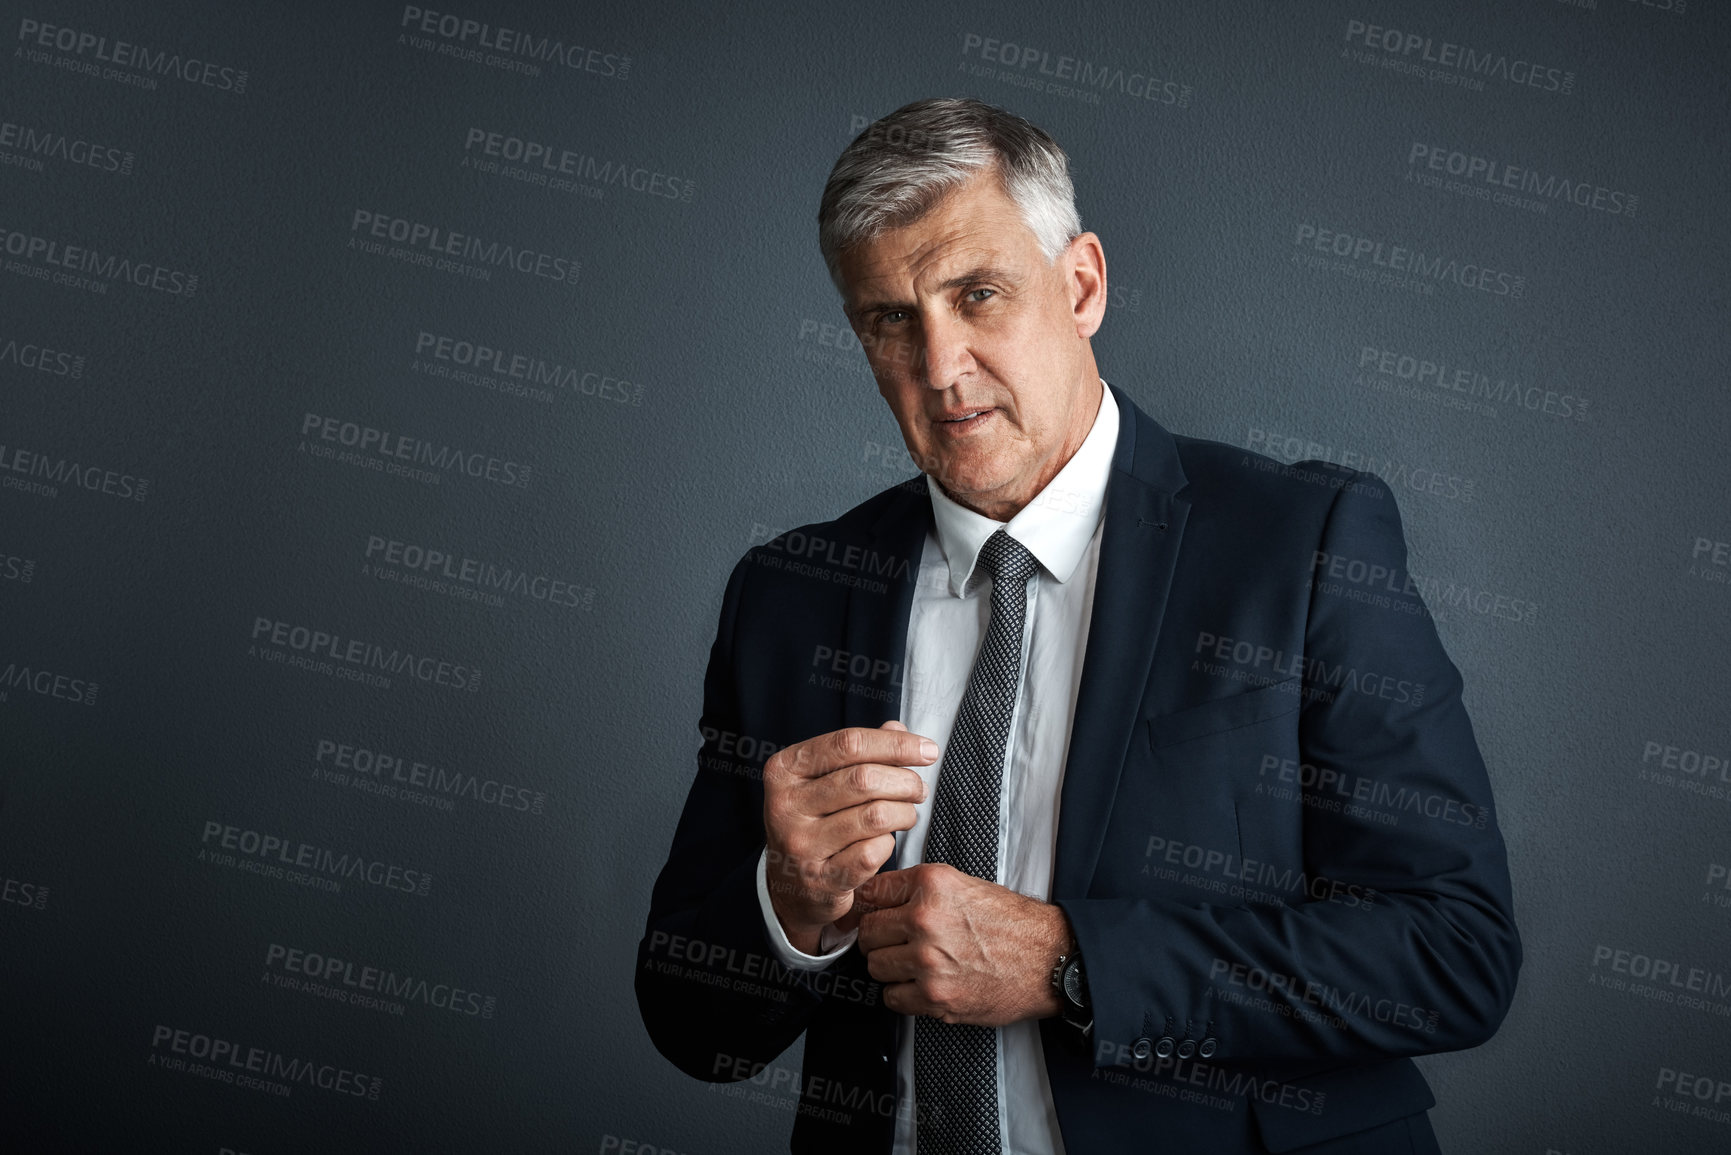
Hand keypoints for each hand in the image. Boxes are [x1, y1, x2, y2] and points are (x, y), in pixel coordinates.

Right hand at [762, 720, 935, 953]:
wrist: (790, 886)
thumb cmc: (815, 822)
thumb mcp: (824, 780)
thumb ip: (859, 752)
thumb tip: (897, 728)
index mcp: (784, 769)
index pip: (848, 743)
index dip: (895, 744)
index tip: (928, 750)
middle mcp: (785, 805)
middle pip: (864, 779)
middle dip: (906, 781)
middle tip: (919, 790)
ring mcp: (799, 845)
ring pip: (875, 816)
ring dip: (904, 813)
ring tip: (908, 814)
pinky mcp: (819, 879)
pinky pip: (873, 853)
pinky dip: (889, 844)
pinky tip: (885, 842)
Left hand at [855, 862, 1071, 1026]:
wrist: (1048, 960)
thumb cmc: (1012, 924)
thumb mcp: (963, 885)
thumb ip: (918, 889)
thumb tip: (875, 897)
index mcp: (932, 885)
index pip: (871, 892)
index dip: (869, 905)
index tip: (868, 913)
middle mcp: (926, 920)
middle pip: (867, 932)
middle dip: (879, 938)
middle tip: (897, 941)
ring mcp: (929, 962)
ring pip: (875, 966)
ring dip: (890, 967)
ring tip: (915, 963)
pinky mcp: (936, 998)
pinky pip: (892, 998)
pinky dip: (903, 994)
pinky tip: (924, 983)